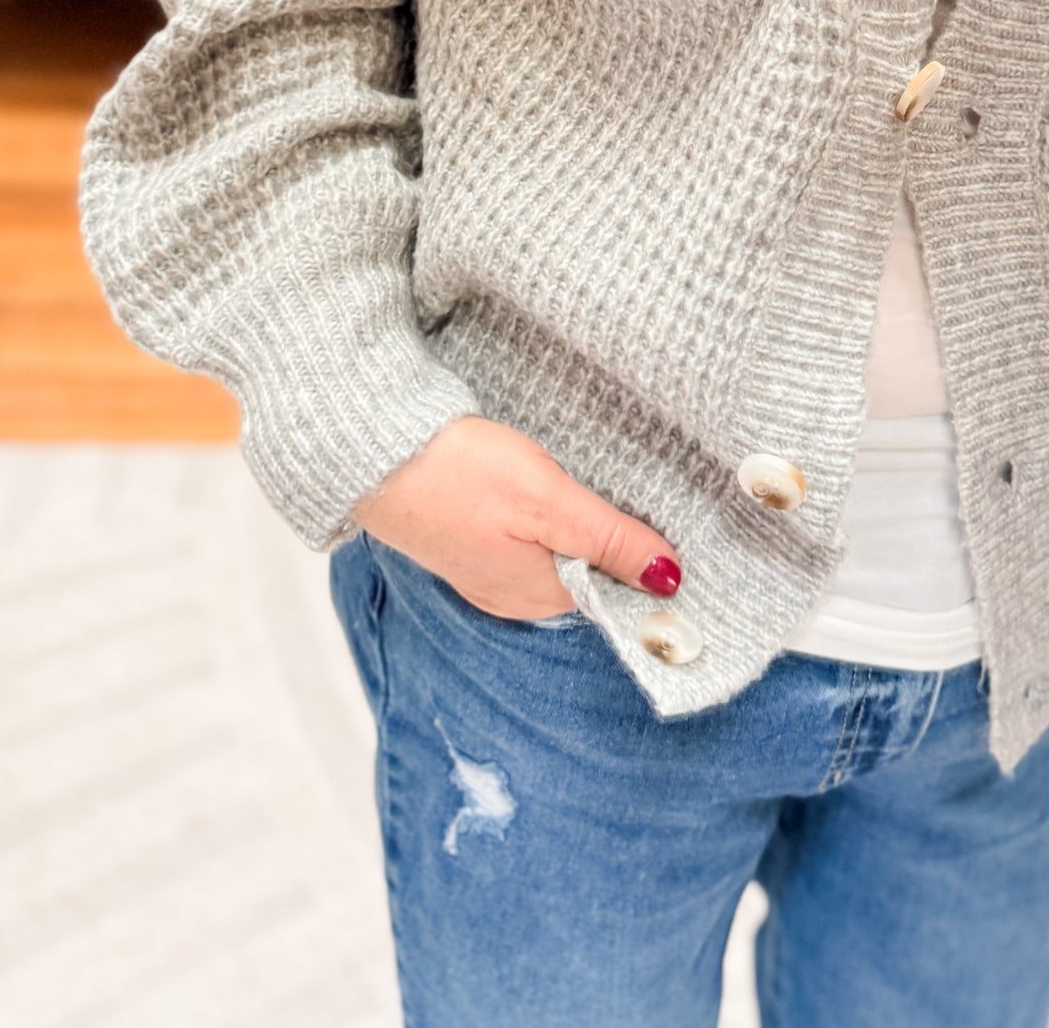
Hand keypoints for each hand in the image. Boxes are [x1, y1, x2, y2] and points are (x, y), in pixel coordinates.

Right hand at [352, 414, 683, 619]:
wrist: (372, 451)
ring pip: (559, 558)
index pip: (617, 595)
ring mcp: (487, 571)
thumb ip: (610, 540)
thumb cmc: (460, 474)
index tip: (676, 529)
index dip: (649, 565)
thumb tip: (670, 580)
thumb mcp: (549, 502)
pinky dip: (549, 522)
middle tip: (648, 498)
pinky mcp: (468, 541)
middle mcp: (515, 597)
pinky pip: (528, 543)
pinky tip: (553, 492)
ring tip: (604, 489)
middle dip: (618, 546)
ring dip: (583, 530)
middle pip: (589, 577)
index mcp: (540, 597)